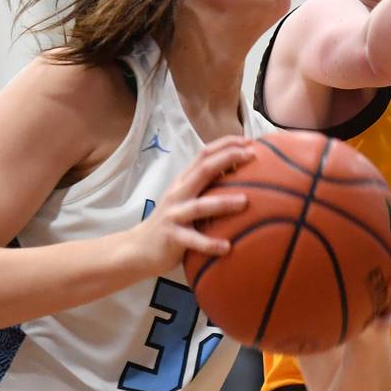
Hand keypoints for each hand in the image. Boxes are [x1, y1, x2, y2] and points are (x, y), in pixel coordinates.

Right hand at [132, 136, 254, 273]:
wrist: (139, 248)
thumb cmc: (173, 223)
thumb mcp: (187, 201)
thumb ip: (207, 189)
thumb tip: (243, 182)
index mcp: (184, 182)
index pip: (204, 154)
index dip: (225, 145)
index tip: (248, 141)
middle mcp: (178, 193)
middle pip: (203, 170)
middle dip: (227, 159)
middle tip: (252, 156)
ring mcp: (174, 214)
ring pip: (200, 205)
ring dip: (223, 202)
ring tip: (245, 201)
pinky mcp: (171, 237)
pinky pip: (193, 240)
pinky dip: (210, 243)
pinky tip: (227, 247)